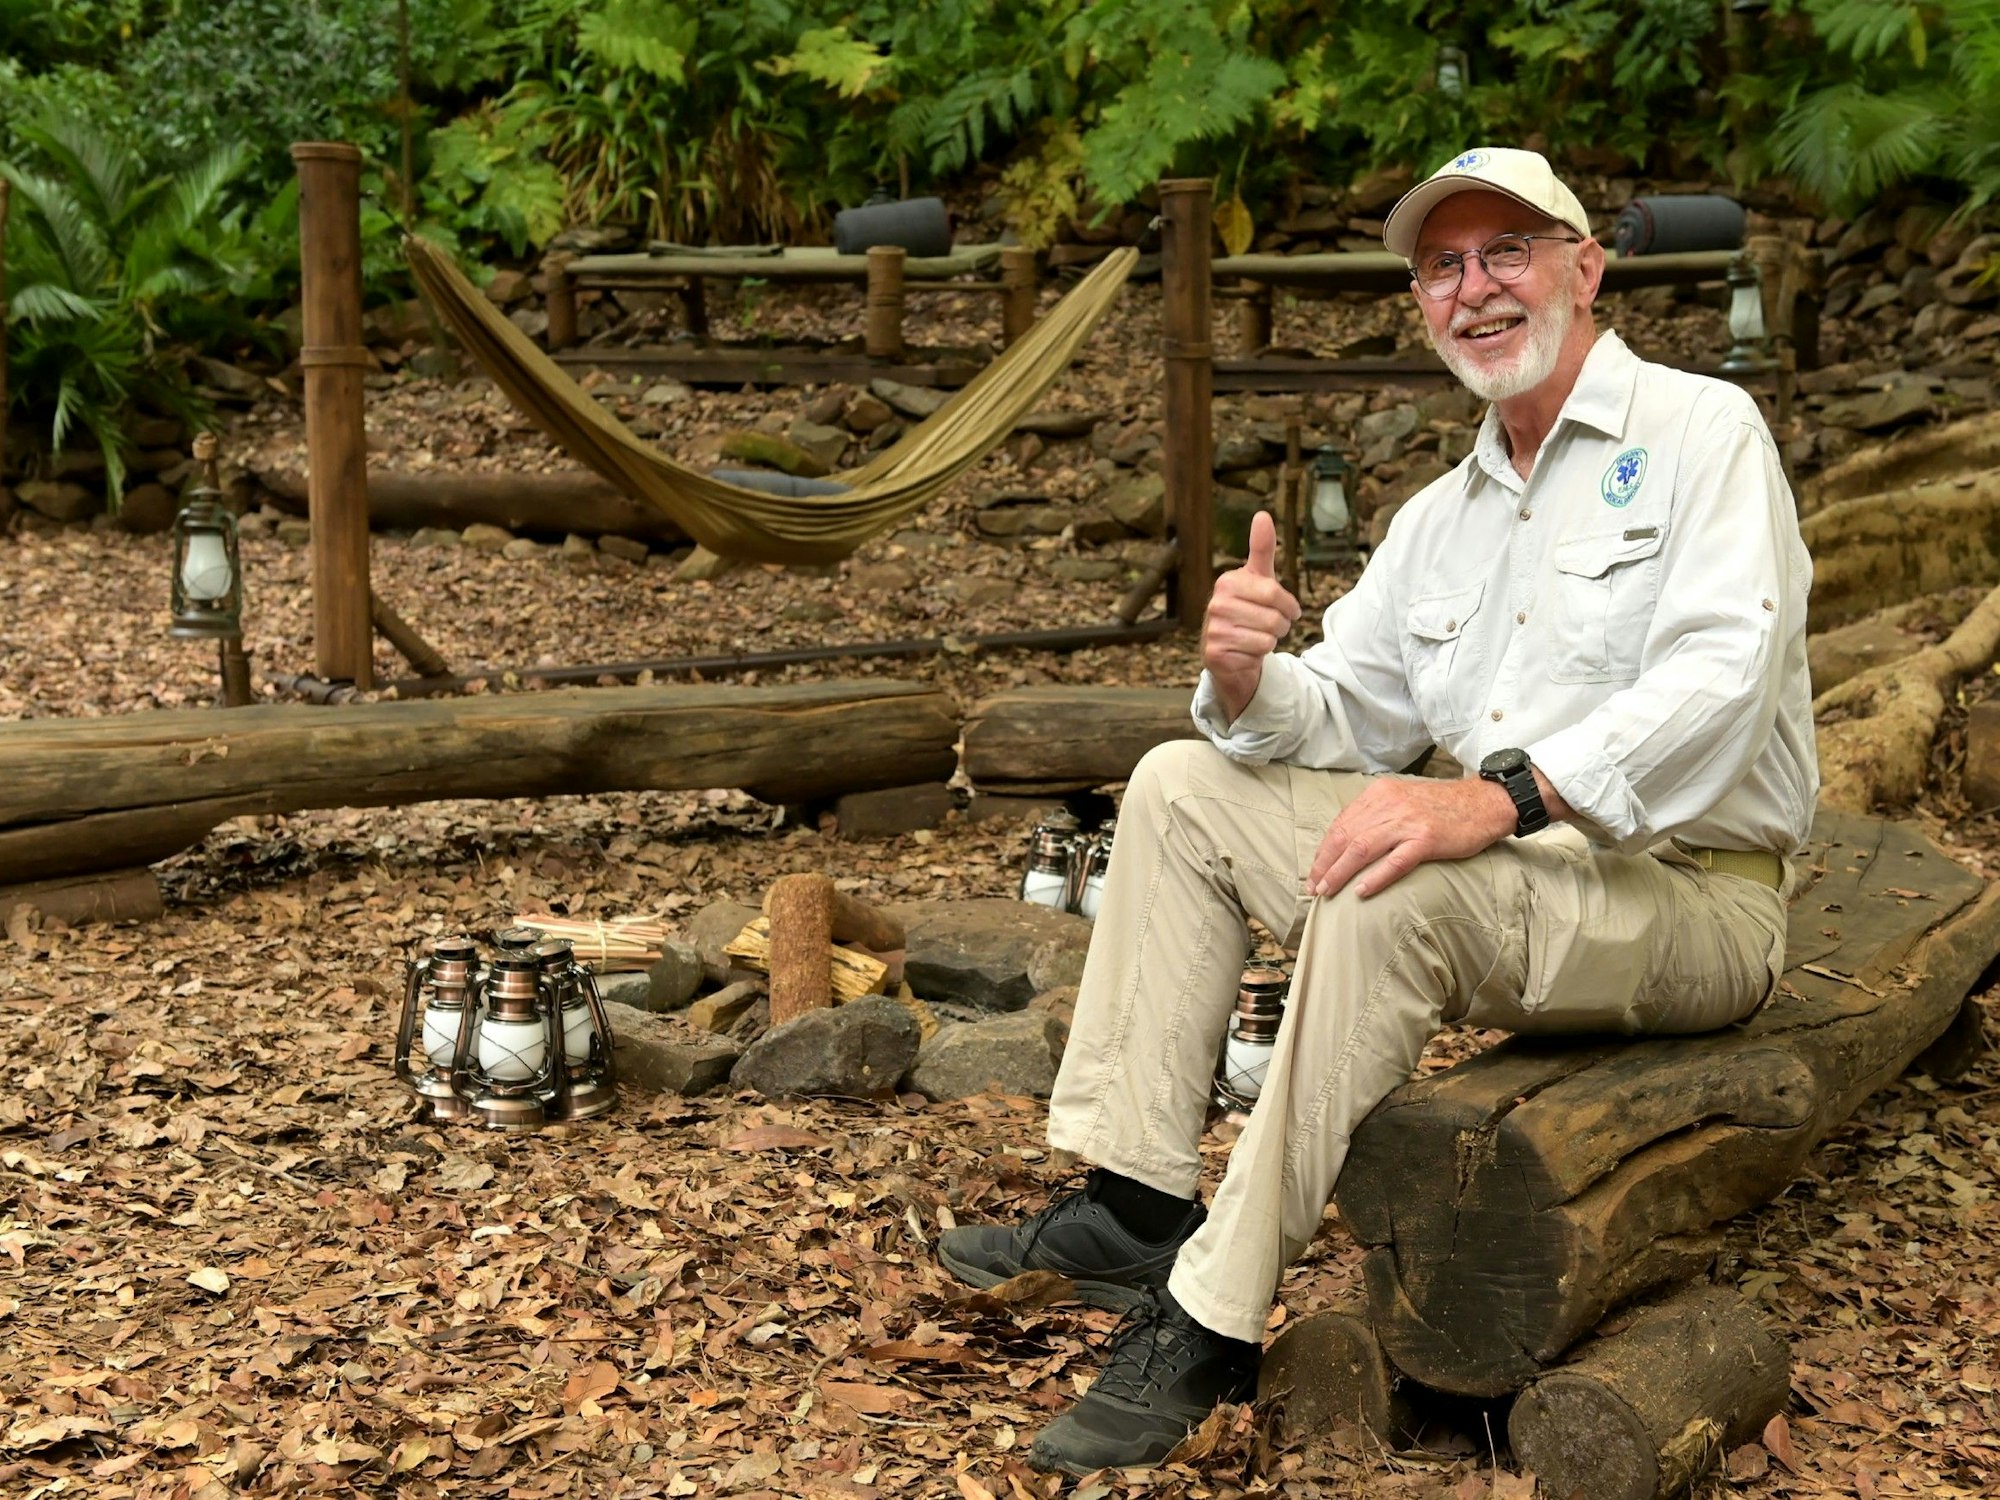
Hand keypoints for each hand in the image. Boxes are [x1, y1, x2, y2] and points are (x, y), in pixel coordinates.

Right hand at [1203, 512, 1301, 721]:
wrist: (1228, 652)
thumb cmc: (1248, 610)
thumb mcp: (1258, 579)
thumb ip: (1261, 549)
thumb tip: (1262, 514)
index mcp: (1227, 582)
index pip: (1273, 593)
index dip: (1289, 605)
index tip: (1289, 610)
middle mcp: (1216, 604)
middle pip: (1274, 619)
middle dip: (1281, 626)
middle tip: (1271, 627)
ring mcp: (1214, 629)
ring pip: (1268, 638)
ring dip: (1270, 641)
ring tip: (1257, 638)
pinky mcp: (1216, 653)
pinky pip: (1256, 655)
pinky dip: (1257, 657)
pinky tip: (1245, 651)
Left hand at [1308, 776, 1518, 898]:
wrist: (1484, 803)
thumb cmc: (1442, 807)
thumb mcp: (1402, 801)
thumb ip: (1377, 816)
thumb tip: (1348, 843)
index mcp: (1380, 794)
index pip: (1341, 824)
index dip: (1323, 850)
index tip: (1314, 871)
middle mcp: (1389, 805)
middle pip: (1345, 836)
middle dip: (1324, 864)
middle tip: (1313, 888)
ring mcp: (1408, 822)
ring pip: (1362, 848)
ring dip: (1340, 872)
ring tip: (1327, 891)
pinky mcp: (1427, 839)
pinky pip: (1395, 861)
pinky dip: (1375, 877)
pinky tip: (1361, 891)